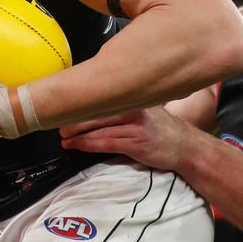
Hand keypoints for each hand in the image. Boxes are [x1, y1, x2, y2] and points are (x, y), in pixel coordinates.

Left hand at [59, 106, 191, 171]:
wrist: (185, 146)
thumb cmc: (160, 128)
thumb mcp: (143, 109)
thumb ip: (122, 106)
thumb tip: (92, 104)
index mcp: (133, 96)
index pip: (101, 95)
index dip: (80, 101)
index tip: (62, 105)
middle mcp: (133, 107)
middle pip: (96, 110)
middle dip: (74, 118)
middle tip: (57, 125)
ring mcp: (135, 125)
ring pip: (98, 127)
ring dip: (77, 133)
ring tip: (64, 138)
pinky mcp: (136, 142)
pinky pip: (106, 142)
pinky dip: (87, 144)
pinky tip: (77, 145)